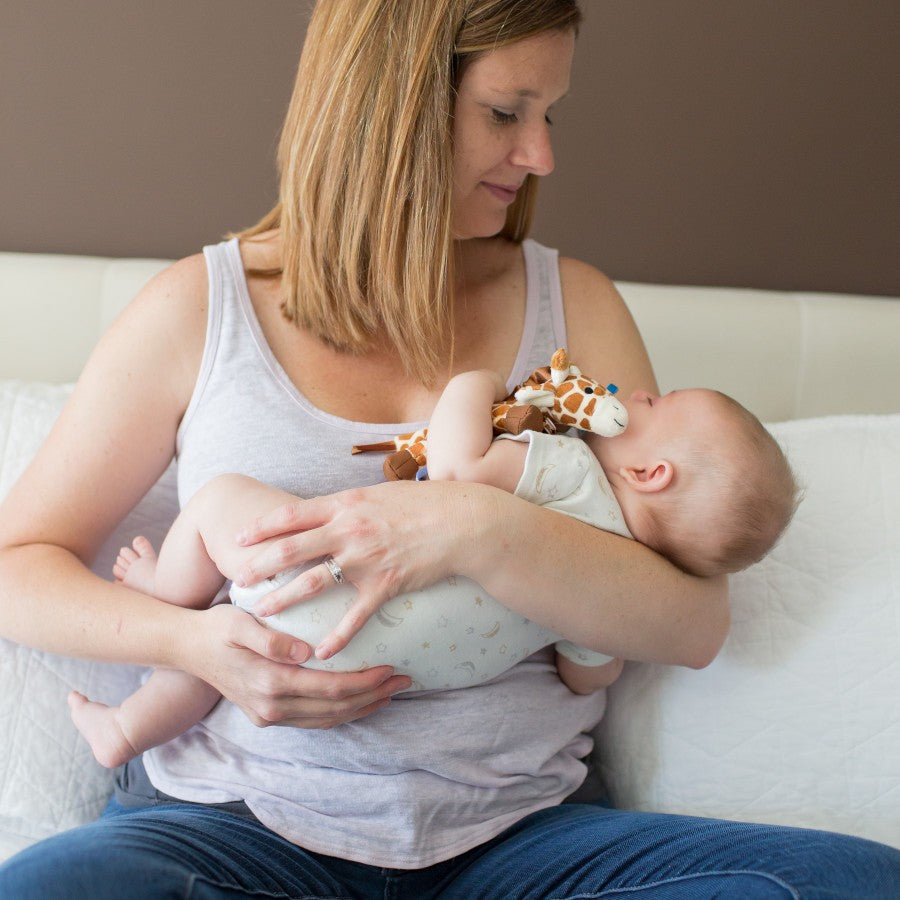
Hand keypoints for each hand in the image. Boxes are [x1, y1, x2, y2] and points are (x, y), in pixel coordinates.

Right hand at [186, 604, 410, 727]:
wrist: (185, 647)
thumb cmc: (217, 627)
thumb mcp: (239, 623)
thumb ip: (270, 639)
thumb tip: (304, 652)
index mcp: (271, 683)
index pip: (331, 688)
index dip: (366, 682)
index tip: (392, 668)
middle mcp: (272, 707)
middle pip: (336, 708)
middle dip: (374, 696)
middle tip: (406, 680)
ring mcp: (269, 715)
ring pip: (328, 720)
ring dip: (362, 708)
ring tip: (391, 693)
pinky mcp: (267, 715)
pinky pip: (314, 721)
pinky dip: (341, 714)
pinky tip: (359, 703)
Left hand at [233, 480, 485, 660]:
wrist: (460, 522)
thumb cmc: (421, 505)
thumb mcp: (378, 495)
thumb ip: (347, 506)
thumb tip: (324, 511)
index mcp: (345, 506)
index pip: (291, 515)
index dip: (261, 527)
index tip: (238, 538)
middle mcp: (349, 531)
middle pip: (292, 549)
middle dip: (261, 565)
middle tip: (238, 579)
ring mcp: (366, 559)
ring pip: (314, 582)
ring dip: (285, 598)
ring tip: (263, 612)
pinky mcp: (386, 584)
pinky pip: (356, 615)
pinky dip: (338, 637)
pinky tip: (322, 653)